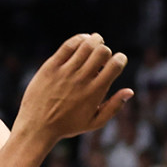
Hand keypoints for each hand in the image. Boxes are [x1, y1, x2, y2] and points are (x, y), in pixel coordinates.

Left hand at [13, 33, 133, 145]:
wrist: (37, 127)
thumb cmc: (67, 125)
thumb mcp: (94, 122)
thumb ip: (113, 107)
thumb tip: (130, 91)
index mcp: (95, 92)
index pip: (116, 64)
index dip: (120, 59)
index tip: (116, 63)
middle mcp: (81, 79)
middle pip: (102, 50)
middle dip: (106, 50)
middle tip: (101, 57)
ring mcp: (65, 72)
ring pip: (86, 44)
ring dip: (94, 41)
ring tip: (94, 45)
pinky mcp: (51, 66)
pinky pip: (68, 46)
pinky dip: (79, 39)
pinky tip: (82, 42)